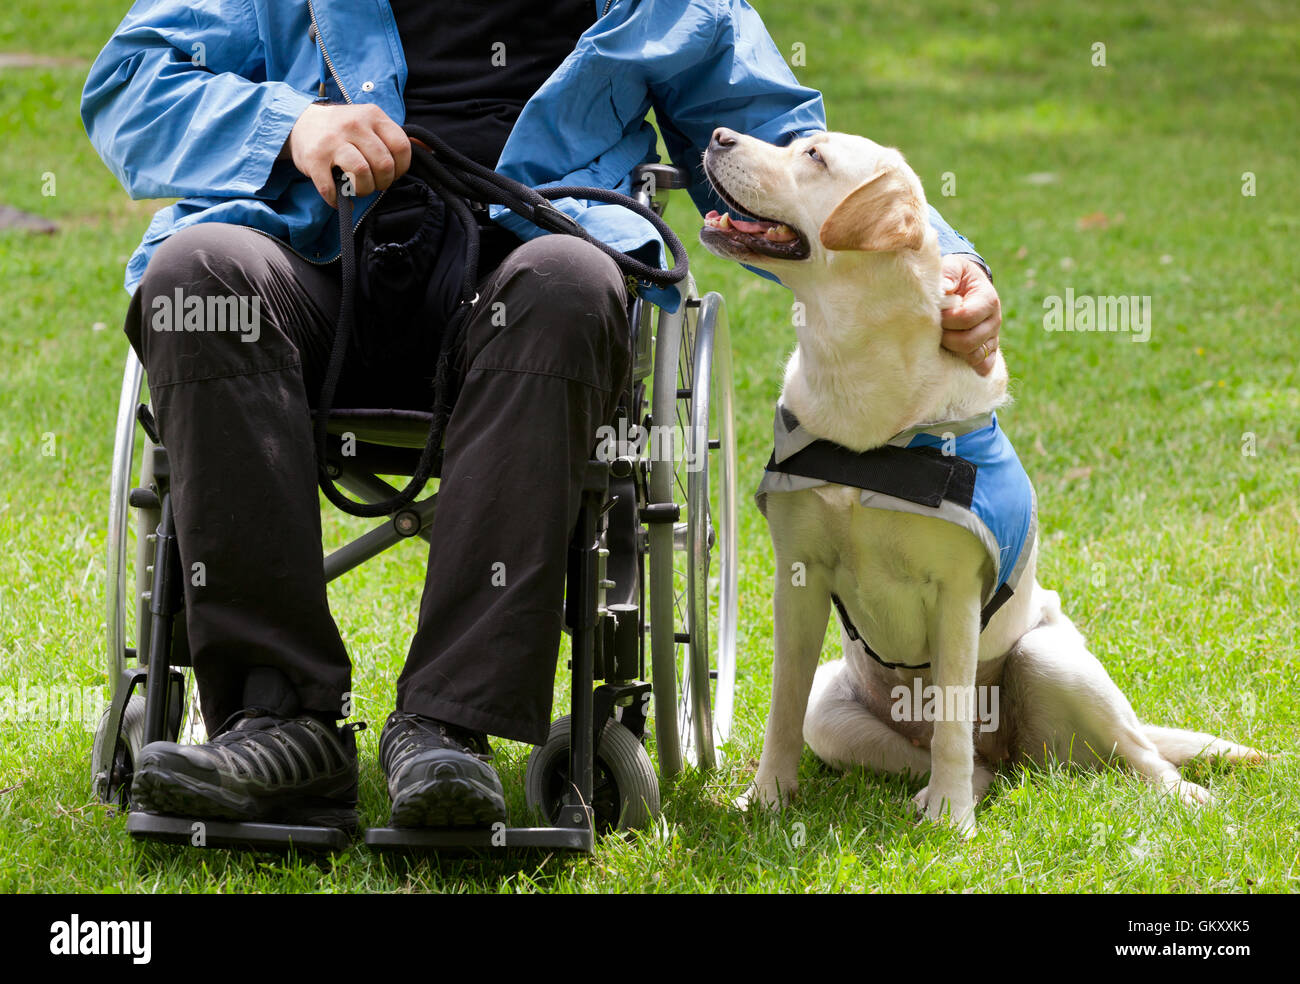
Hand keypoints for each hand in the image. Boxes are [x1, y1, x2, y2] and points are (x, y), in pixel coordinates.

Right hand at [284, 103, 410, 206]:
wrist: (300, 123)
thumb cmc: (343, 130)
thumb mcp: (371, 124)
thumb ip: (396, 137)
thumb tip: (430, 150)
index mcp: (373, 116)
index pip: (402, 146)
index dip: (401, 168)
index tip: (391, 172)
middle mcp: (354, 124)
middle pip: (384, 165)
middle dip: (383, 183)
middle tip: (374, 183)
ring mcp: (332, 141)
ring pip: (362, 175)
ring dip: (363, 191)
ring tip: (357, 189)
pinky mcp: (314, 158)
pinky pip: (332, 189)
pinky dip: (338, 201)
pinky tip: (339, 199)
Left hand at [939, 254, 1000, 375]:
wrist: (967, 284)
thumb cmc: (956, 275)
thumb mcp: (953, 266)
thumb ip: (949, 273)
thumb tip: (946, 287)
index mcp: (987, 299)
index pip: (966, 318)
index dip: (946, 320)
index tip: (935, 315)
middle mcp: (994, 320)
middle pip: (970, 341)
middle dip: (947, 338)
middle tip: (934, 330)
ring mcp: (993, 336)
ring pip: (975, 355)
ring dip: (954, 351)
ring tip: (941, 339)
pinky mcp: (989, 348)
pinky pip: (984, 365)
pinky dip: (971, 366)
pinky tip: (957, 360)